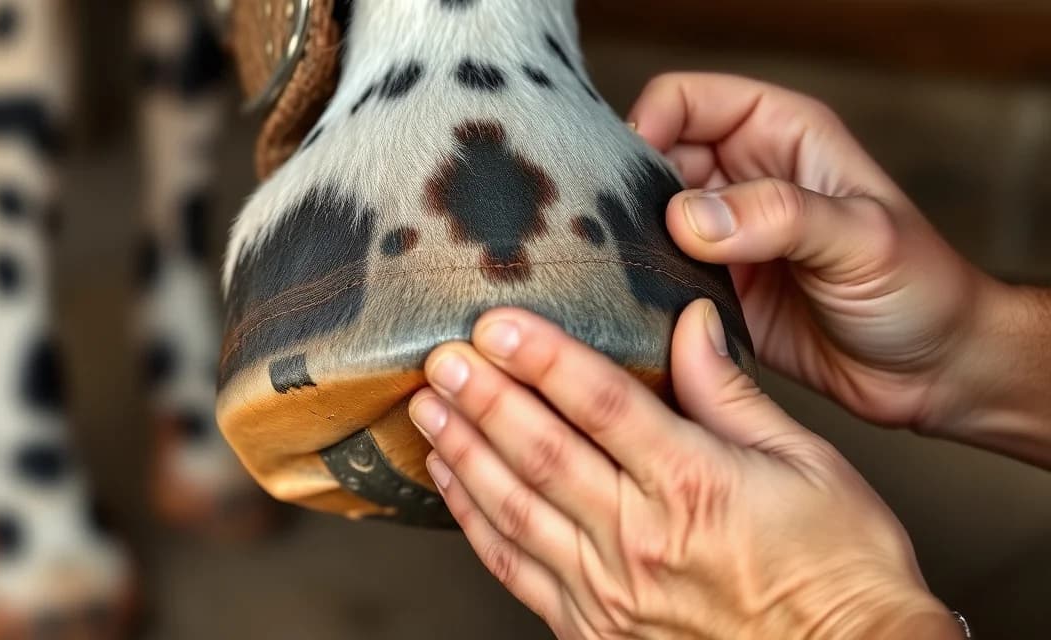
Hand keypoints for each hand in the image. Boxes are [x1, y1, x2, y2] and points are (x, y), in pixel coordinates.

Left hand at [408, 306, 960, 638]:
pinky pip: (517, 571)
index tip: (495, 322)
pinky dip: (476, 524)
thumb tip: (692, 323)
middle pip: (541, 452)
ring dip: (464, 454)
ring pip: (514, 510)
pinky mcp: (597, 630)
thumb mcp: (809, 463)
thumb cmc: (842, 568)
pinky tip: (453, 485)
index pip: (600, 403)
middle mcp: (641, 538)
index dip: (541, 357)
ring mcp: (612, 591)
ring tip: (428, 410)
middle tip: (440, 359)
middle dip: (482, 399)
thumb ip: (731, 393)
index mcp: (694, 484)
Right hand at [628, 73, 1050, 460]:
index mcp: (778, 135)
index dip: (648, 127)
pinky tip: (633, 308)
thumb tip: (688, 217)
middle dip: (622, 193)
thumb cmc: (920, 289)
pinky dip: (638, 290)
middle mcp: (741, 178)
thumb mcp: (861, 239)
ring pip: (643, 222)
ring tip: (615, 275)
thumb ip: (779, 216)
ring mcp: (722, 237)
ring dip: (626, 245)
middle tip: (607, 236)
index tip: (628, 180)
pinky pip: (654, 278)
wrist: (932, 373)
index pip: (684, 101)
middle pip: (649, 162)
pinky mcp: (712, 291)